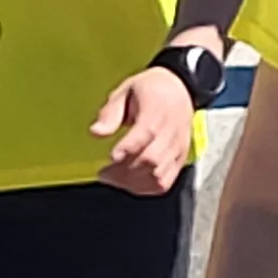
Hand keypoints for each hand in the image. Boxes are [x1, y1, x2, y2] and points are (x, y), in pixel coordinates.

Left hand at [91, 55, 200, 194]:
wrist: (180, 89)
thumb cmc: (149, 90)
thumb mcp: (125, 90)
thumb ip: (111, 112)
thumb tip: (96, 132)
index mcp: (158, 110)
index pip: (148, 132)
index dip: (129, 148)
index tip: (111, 157)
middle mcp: (172, 132)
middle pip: (152, 159)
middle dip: (125, 170)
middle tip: (104, 172)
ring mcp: (178, 148)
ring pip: (159, 174)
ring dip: (133, 181)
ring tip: (114, 178)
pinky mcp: (180, 159)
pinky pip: (165, 182)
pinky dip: (146, 188)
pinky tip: (131, 183)